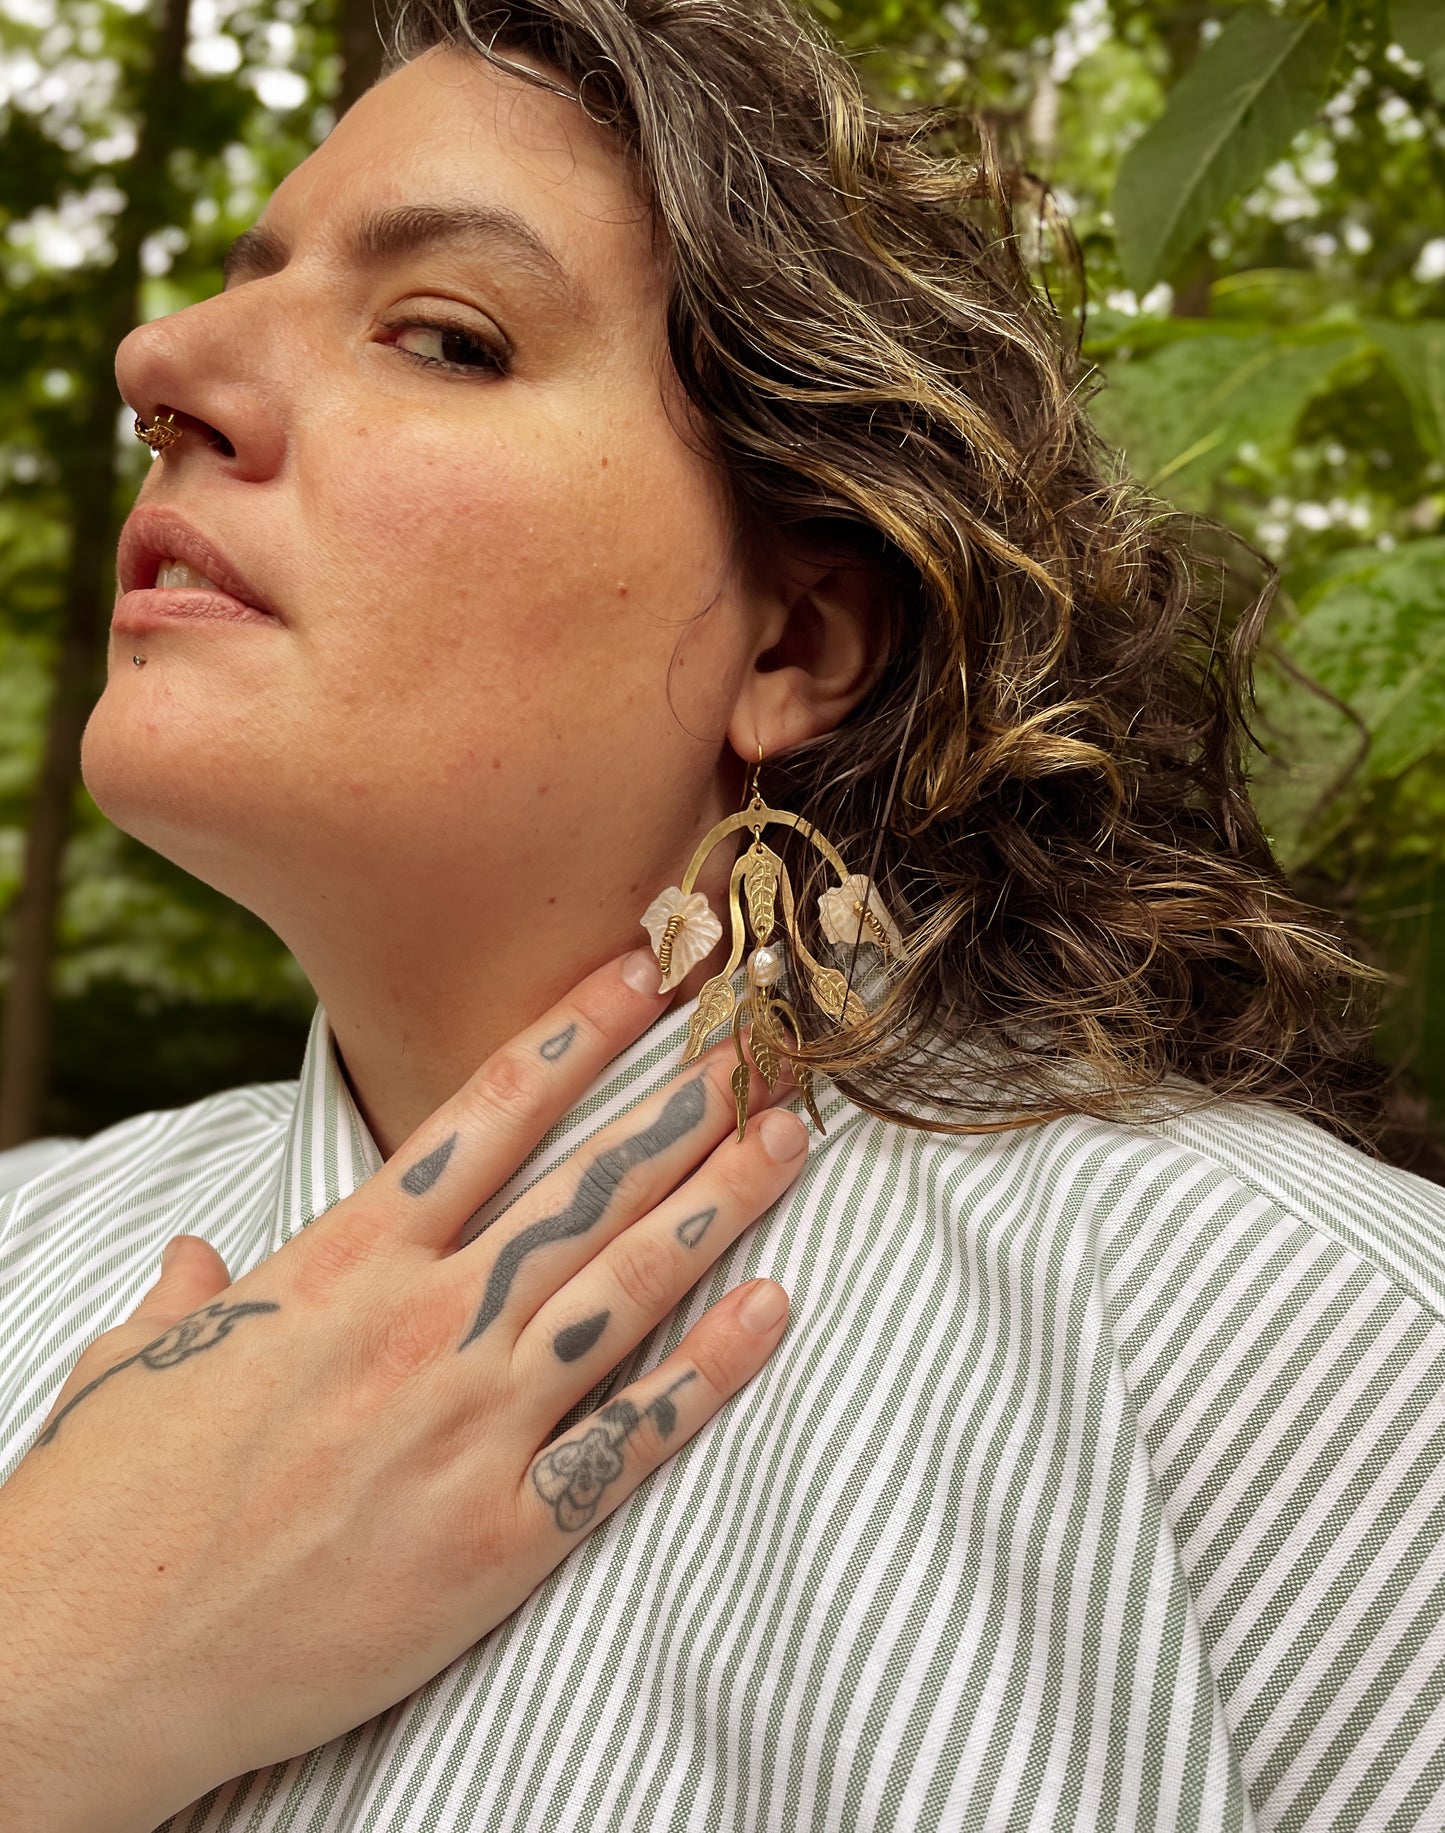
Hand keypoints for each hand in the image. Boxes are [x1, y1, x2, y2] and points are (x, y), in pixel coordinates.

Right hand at [0, 950, 805, 1832]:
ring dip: (719, 1206)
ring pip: (624, 1287)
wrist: (89, 1660)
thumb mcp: (132, 1361)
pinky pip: (630, 1439)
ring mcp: (467, 1426)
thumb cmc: (104, 1505)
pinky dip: (710, 1374)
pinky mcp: (500, 1535)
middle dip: (683, 1102)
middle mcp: (418, 1325)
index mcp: (337, 1264)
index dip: (576, 1033)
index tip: (642, 971)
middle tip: (760, 1040)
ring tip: (789, 1139)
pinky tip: (774, 1310)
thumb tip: (192, 1257)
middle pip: (582, 1185)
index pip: (482, 1116)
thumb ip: (187, 1293)